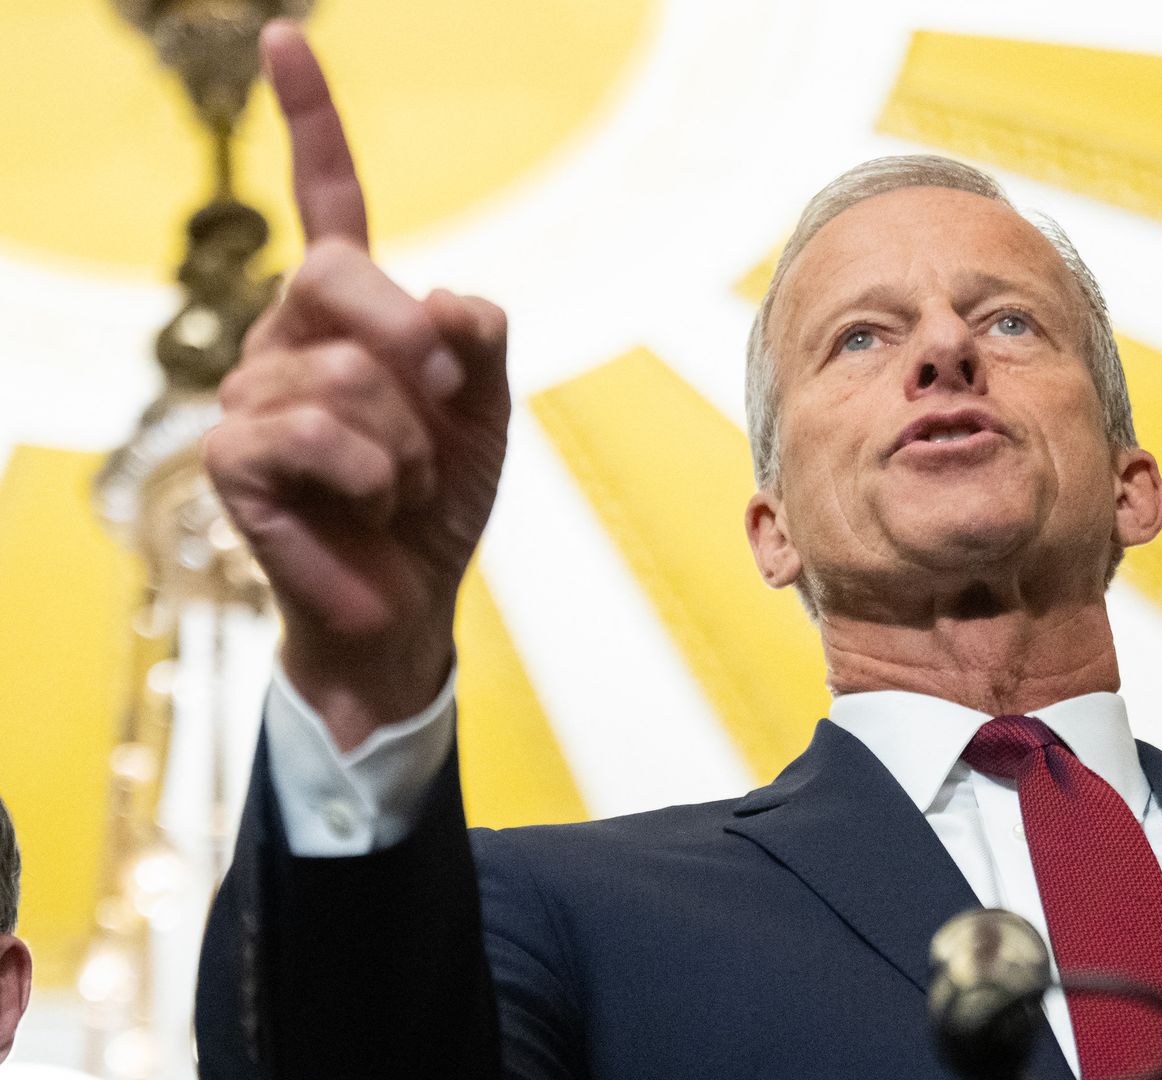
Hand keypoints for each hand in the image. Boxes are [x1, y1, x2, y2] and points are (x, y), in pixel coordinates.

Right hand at [203, 21, 509, 750]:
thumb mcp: (483, 408)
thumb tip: (451, 296)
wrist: (412, 595)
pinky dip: (370, 473)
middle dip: (412, 336)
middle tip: (445, 395)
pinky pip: (313, 430)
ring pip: (344, 371)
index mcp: (350, 313)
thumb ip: (475, 338)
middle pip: (341, 271)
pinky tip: (368, 502)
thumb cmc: (439, 498)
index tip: (288, 38)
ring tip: (398, 482)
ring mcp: (251, 393)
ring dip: (404, 440)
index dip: (313, 123)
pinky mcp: (232, 455)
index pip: (328, 202)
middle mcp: (289, 336)